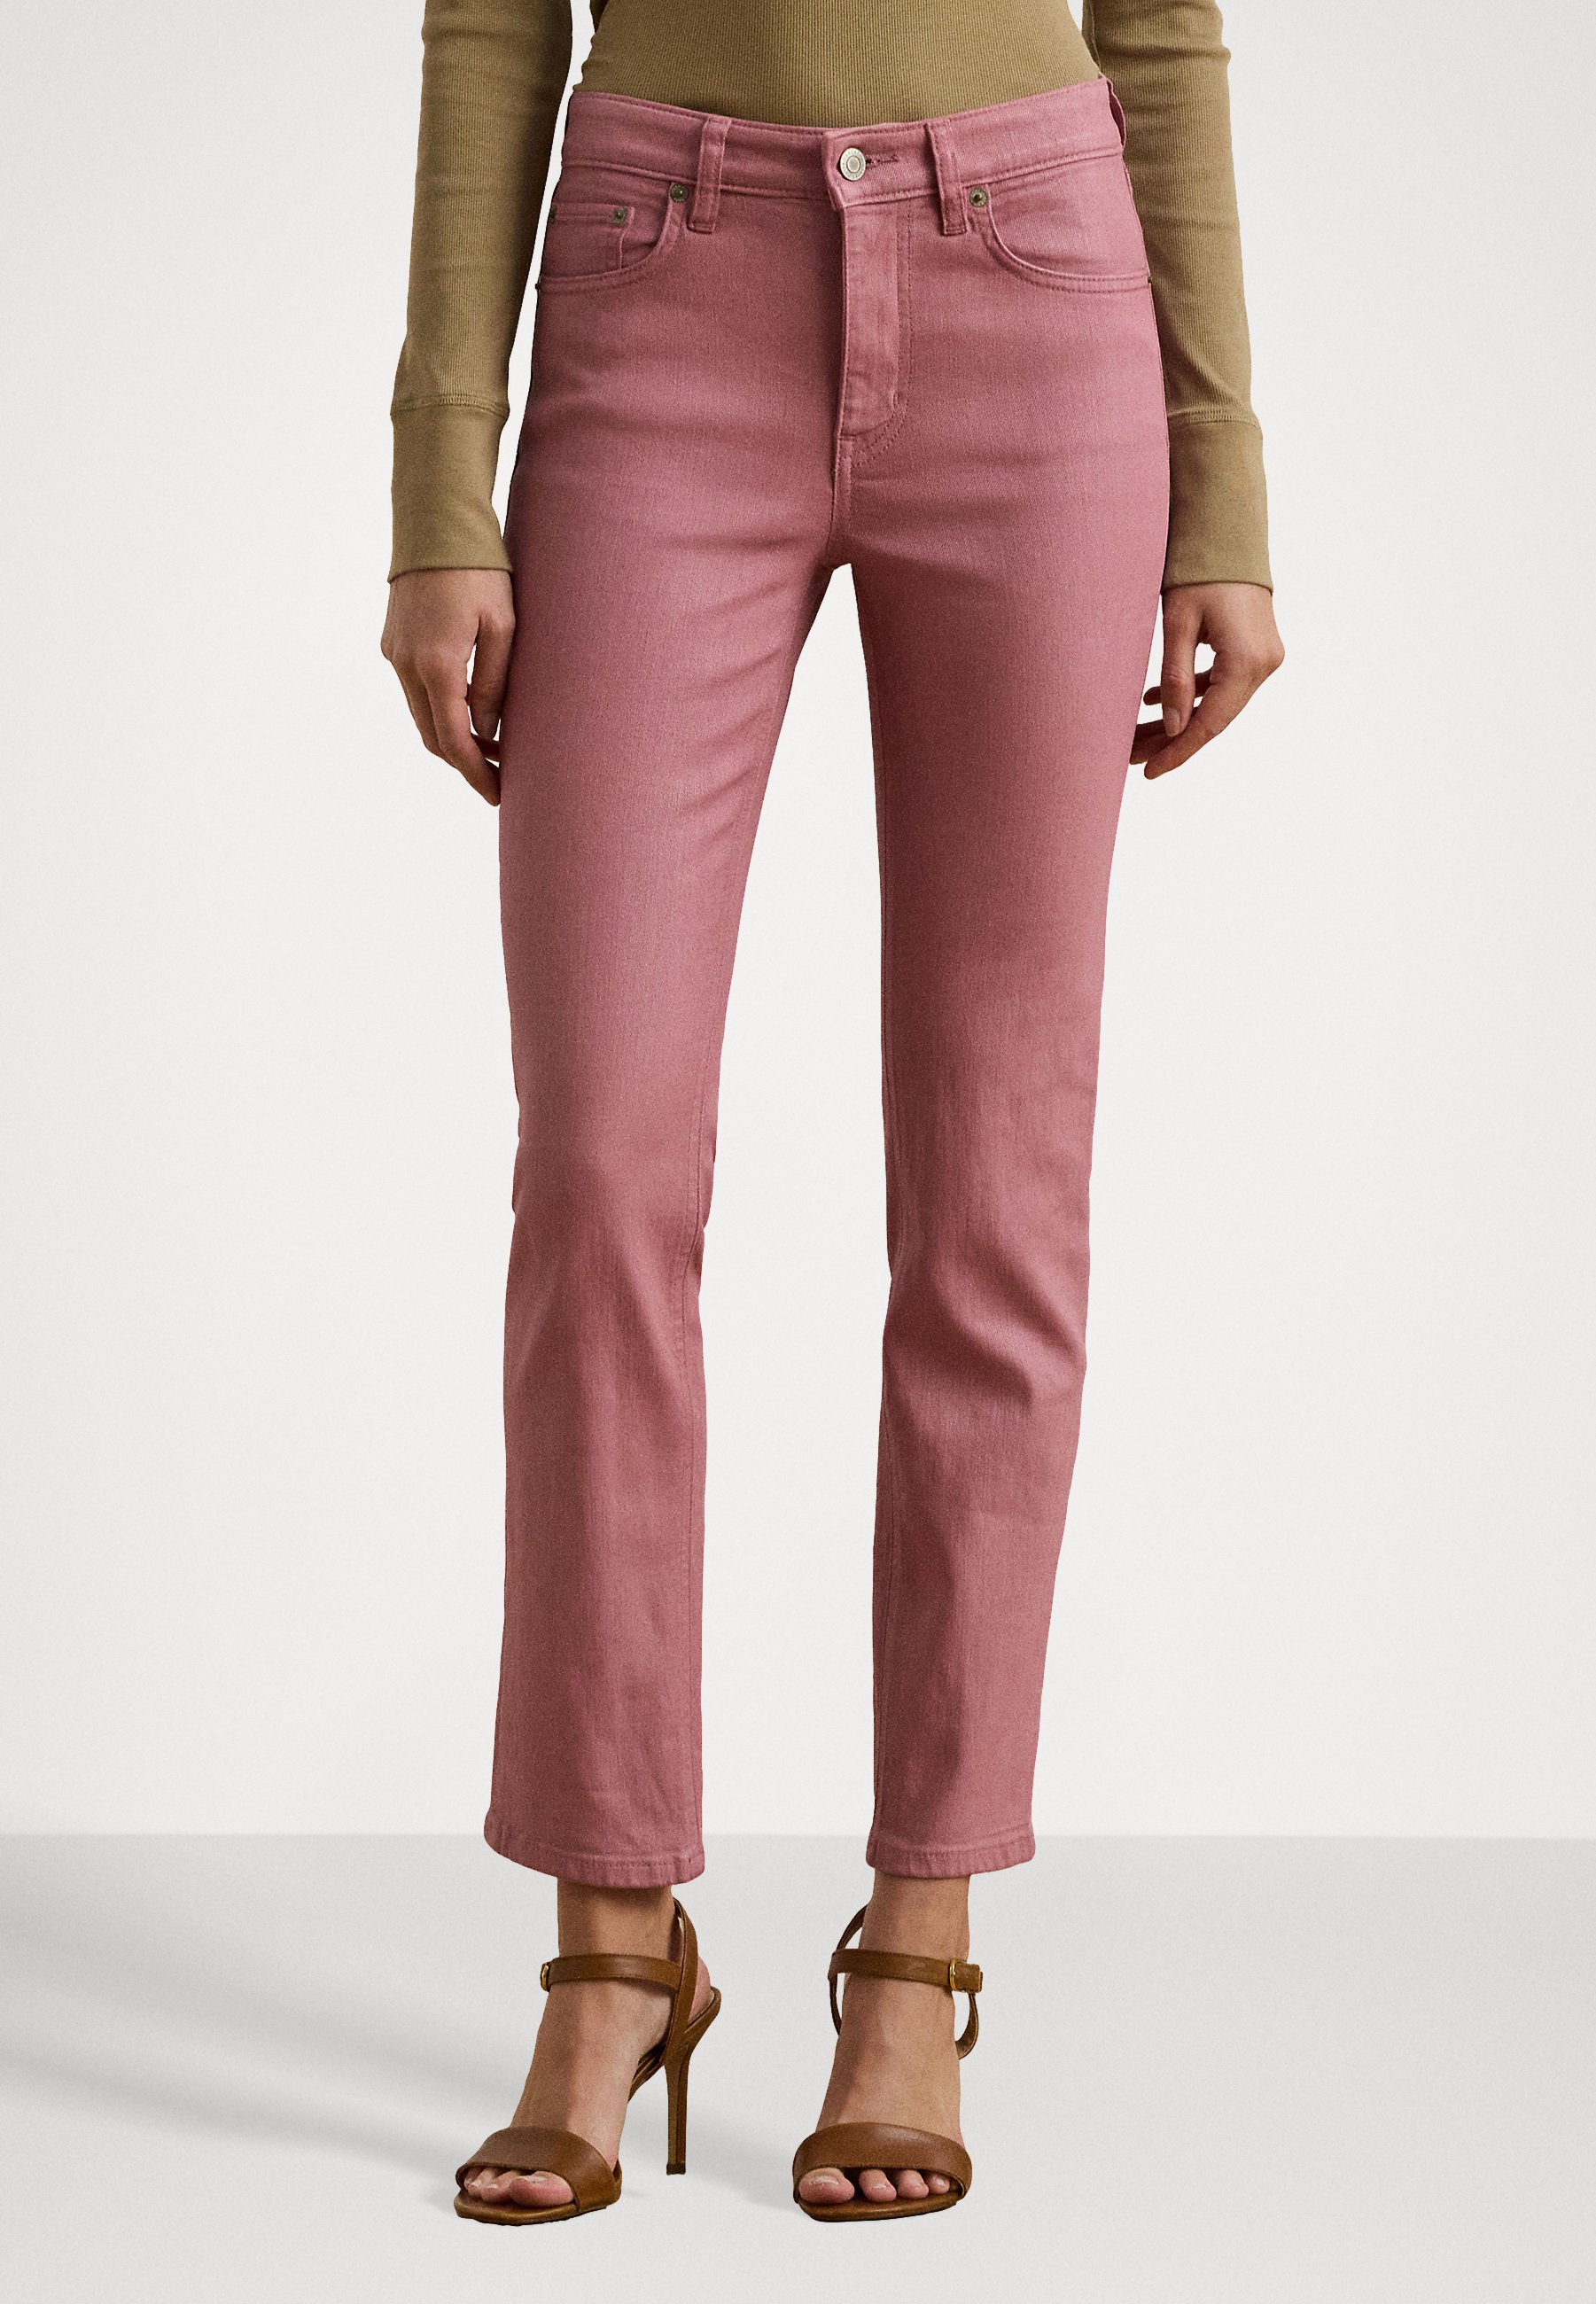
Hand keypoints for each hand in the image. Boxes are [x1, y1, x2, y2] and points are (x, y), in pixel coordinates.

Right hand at [381, 568, 515, 805]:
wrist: (435, 523)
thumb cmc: (480, 570)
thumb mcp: (503, 628)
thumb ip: (494, 685)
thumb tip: (487, 733)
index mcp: (437, 665)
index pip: (453, 739)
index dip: (475, 773)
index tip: (497, 794)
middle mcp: (407, 665)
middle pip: (432, 736)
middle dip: (464, 762)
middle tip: (499, 775)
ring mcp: (395, 655)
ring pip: (421, 716)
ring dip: (451, 736)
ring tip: (491, 746)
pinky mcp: (392, 643)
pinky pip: (415, 692)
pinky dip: (438, 711)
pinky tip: (467, 712)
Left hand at [1133, 581, 1283, 778]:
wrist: (1230, 532)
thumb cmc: (1201, 570)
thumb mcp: (1177, 624)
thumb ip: (1174, 679)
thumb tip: (1173, 729)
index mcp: (1247, 661)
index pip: (1209, 723)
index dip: (1178, 751)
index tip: (1148, 772)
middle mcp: (1264, 664)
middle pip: (1214, 719)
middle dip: (1172, 740)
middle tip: (1131, 757)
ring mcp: (1265, 658)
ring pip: (1217, 705)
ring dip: (1178, 720)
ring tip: (1136, 736)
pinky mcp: (1257, 650)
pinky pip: (1223, 684)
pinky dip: (1191, 695)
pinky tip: (1153, 701)